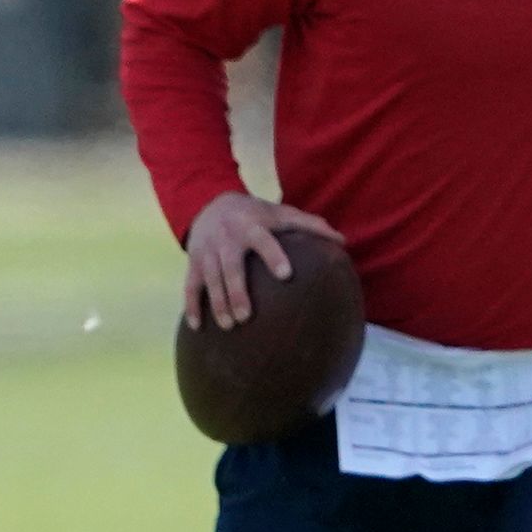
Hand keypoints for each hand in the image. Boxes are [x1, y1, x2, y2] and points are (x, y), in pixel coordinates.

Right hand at [180, 191, 343, 330]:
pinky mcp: (193, 264)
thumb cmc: (254, 214)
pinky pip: (189, 287)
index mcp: (250, 226)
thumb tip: (342, 240)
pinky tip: (196, 327)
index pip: (262, 241)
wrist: (208, 203)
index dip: (273, 255)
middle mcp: (226, 240)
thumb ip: (308, 225)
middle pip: (230, 268)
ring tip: (228, 326)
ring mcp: (206, 253)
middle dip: (236, 292)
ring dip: (217, 304)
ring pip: (210, 281)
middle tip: (246, 317)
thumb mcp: (279, 213)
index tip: (286, 274)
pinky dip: (191, 306)